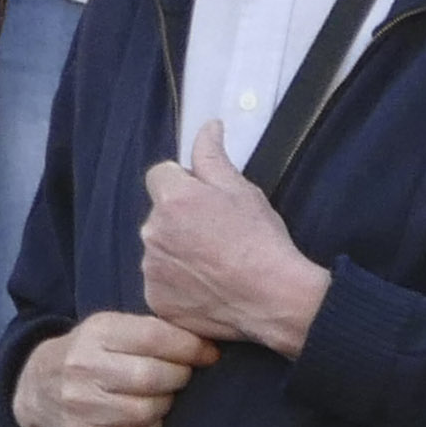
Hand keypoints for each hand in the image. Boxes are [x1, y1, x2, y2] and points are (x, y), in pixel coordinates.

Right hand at [14, 309, 219, 426]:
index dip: (189, 348)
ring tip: (160, 396)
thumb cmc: (88, 354)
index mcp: (97, 333)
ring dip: (164, 405)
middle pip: (152, 377)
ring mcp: (79, 404)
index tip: (207, 354)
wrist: (36, 388)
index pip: (154, 338)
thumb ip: (151, 331)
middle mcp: (84, 367)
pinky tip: (144, 417)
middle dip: (178, 377)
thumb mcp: (110, 328)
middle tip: (181, 376)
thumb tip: (205, 344)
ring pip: (145, 411)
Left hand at [136, 129, 328, 352]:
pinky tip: (207, 287)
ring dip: (176, 252)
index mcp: (172, 199)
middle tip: (216, 235)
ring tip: (214, 264)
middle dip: (179, 219)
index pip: (160, 174)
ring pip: (158, 250)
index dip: (183, 183)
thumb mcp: (241, 189)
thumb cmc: (261, 241)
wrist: (274, 299)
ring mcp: (152, 270)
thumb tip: (207, 126)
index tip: (205, 200)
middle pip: (158, 214)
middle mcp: (152, 233)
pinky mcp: (156, 300)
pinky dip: (177, 284)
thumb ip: (212, 155)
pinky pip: (160, 284)